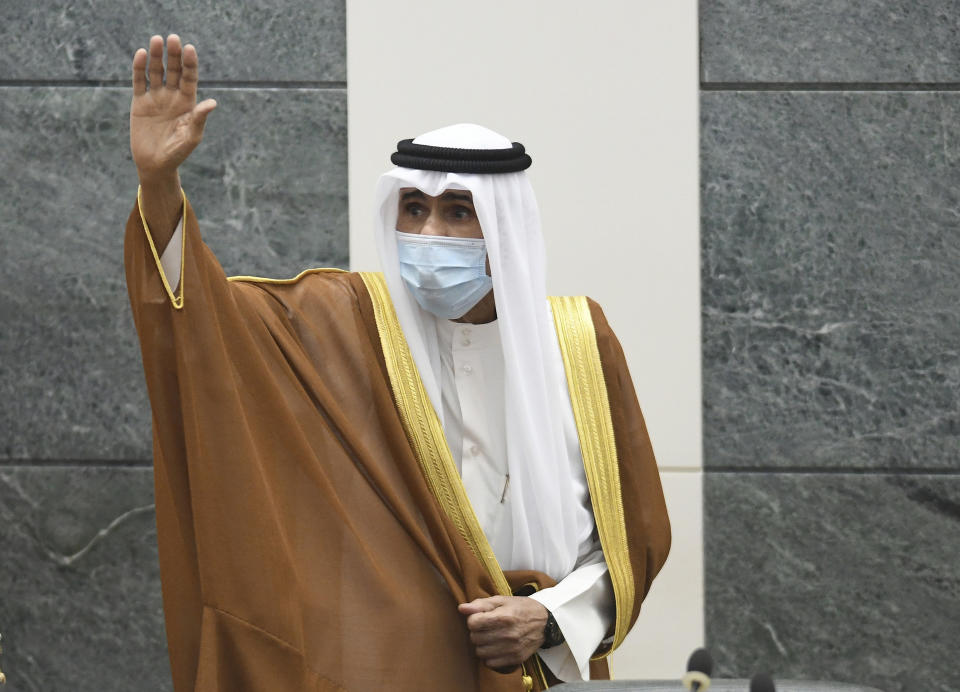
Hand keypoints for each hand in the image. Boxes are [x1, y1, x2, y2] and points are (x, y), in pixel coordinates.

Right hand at [130, 34, 216, 183]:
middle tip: (173, 38)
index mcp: (188, 103)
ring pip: (156, 72)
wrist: (155, 164)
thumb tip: (212, 102)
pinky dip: (140, 68)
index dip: (189, 64)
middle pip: (173, 71)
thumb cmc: (177, 153)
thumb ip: (199, 118)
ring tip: (157, 40)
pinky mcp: (140, 102)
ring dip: (157, 56)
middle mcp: (172, 96)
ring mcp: (156, 98)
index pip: (189, 78)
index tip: (189, 49)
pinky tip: (142, 54)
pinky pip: (140, 81)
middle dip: (174, 55)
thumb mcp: (191, 137)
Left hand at [458, 595, 548, 673]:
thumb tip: (462, 608)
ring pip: (480, 652)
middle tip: (486, 628)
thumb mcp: (502, 600)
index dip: (474, 619)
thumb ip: (480, 604)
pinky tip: (495, 647)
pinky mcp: (515, 659)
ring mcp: (512, 649)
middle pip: (475, 638)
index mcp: (503, 617)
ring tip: (490, 637)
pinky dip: (489, 656)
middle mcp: (508, 634)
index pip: (473, 623)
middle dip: (477, 632)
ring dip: (482, 645)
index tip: (481, 617)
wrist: (545, 622)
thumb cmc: (520, 608)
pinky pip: (490, 663)